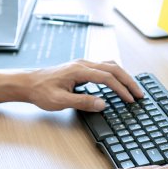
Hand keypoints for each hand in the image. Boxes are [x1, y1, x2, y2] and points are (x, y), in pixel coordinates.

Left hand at [23, 60, 144, 111]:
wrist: (27, 83)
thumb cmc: (41, 91)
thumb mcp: (61, 101)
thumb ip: (83, 102)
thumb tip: (103, 104)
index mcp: (80, 70)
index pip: (108, 78)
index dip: (121, 89)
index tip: (130, 100)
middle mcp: (83, 64)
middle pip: (113, 68)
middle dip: (129, 81)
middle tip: (139, 94)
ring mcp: (82, 64)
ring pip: (110, 66)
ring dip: (123, 76)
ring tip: (132, 88)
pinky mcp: (81, 68)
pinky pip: (103, 67)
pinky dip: (115, 74)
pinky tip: (117, 83)